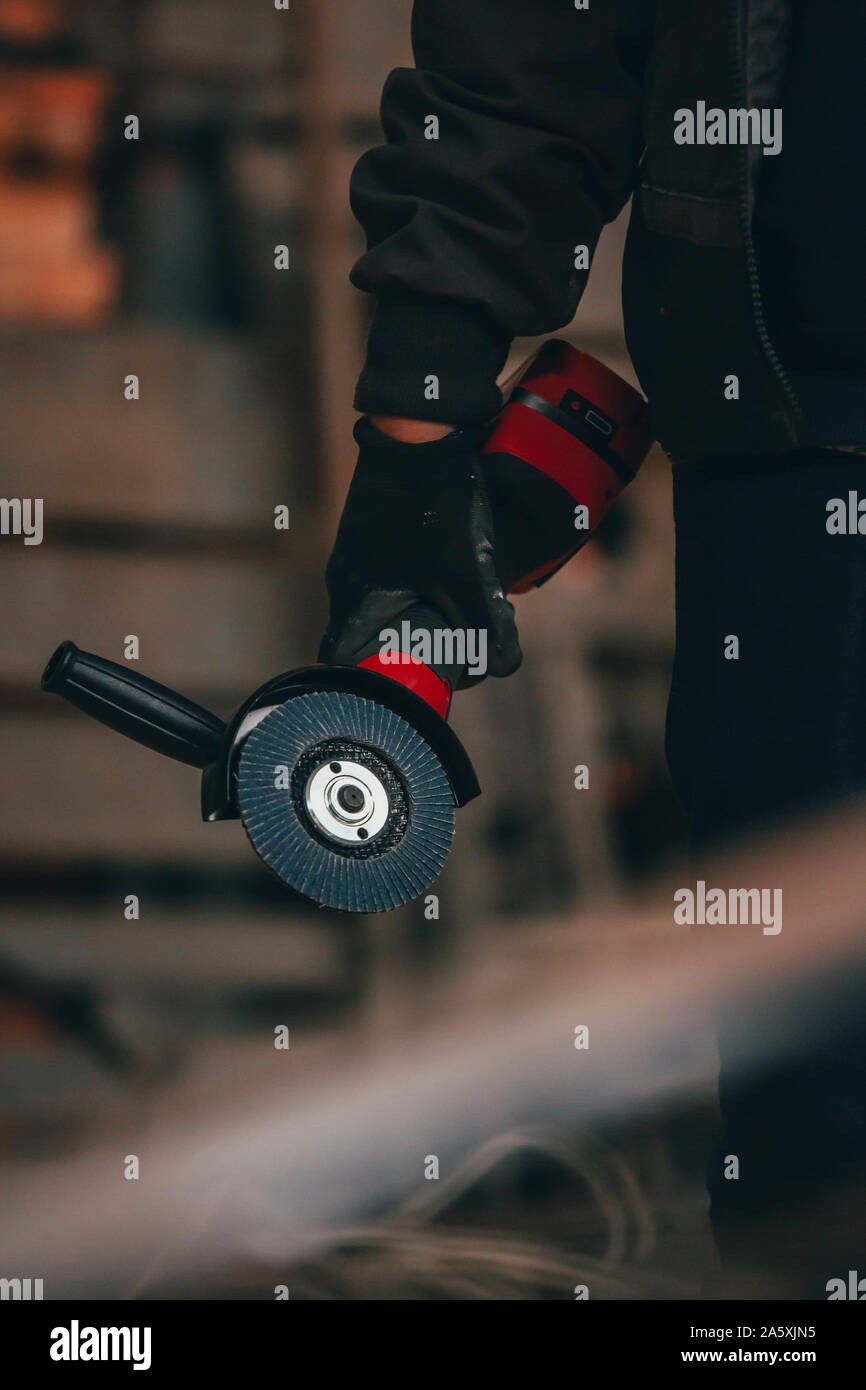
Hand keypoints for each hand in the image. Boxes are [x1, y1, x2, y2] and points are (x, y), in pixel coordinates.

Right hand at [318, 416, 521, 680]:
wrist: (421, 428)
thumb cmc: (435, 504)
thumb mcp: (468, 573)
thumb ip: (487, 627)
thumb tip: (501, 666)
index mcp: (353, 597)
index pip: (342, 660)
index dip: (372, 682)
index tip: (406, 687)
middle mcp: (345, 578)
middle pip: (370, 636)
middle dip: (407, 651)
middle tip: (446, 655)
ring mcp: (356, 552)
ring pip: (383, 603)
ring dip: (415, 616)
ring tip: (456, 615)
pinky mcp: (372, 531)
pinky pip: (391, 574)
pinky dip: (416, 586)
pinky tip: (450, 579)